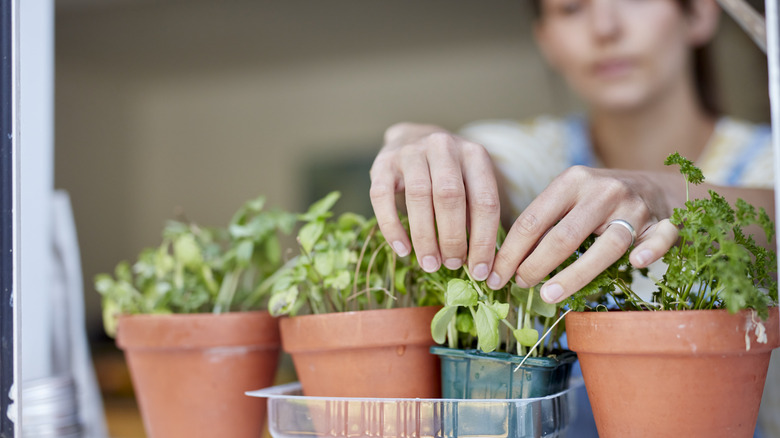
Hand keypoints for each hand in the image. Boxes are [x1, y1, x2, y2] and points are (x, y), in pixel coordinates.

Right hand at [369, 122, 500, 279]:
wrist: (412, 139)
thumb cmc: (448, 173)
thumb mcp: (470, 185)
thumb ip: (475, 215)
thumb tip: (479, 263)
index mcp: (473, 155)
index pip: (484, 200)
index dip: (483, 240)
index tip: (480, 271)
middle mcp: (442, 147)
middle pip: (450, 196)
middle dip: (453, 237)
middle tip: (452, 265)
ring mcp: (410, 152)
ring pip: (418, 196)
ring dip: (424, 236)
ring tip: (429, 264)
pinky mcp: (382, 163)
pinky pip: (382, 197)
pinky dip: (392, 227)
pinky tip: (402, 250)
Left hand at [485, 166, 679, 302]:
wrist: (659, 187)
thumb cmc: (601, 201)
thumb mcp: (570, 199)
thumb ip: (545, 223)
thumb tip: (506, 262)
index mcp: (573, 181)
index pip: (533, 219)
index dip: (511, 251)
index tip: (495, 275)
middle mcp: (603, 191)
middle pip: (565, 235)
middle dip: (535, 264)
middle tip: (519, 286)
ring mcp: (635, 207)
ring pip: (607, 245)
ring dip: (575, 273)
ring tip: (548, 295)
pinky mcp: (664, 223)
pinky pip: (660, 238)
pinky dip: (650, 251)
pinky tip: (637, 263)